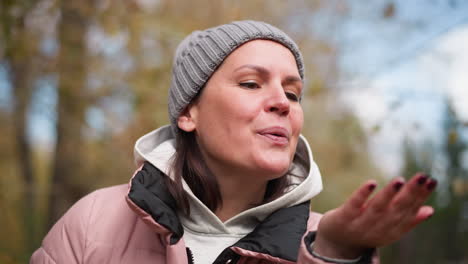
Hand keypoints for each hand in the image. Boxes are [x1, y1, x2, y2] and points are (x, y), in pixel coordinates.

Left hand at [313, 173, 436, 258]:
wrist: (335, 242)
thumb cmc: (365, 229)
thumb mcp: (386, 227)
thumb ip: (407, 220)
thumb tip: (430, 210)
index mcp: (391, 231)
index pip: (409, 212)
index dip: (421, 197)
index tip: (432, 181)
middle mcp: (378, 229)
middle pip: (396, 210)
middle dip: (411, 193)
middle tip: (422, 176)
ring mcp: (360, 224)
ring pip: (377, 208)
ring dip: (389, 194)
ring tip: (400, 180)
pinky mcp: (343, 218)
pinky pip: (354, 205)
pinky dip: (362, 195)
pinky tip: (371, 183)